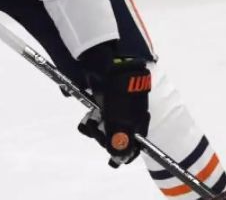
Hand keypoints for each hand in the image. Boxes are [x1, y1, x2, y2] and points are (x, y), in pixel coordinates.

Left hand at [77, 43, 150, 167]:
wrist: (105, 65)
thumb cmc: (116, 93)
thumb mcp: (118, 119)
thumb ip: (120, 140)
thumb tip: (122, 158)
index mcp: (139, 121)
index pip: (136, 144)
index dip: (124, 154)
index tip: (112, 160)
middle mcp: (131, 116)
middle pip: (119, 138)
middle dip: (105, 138)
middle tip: (96, 131)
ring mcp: (119, 109)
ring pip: (106, 129)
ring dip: (95, 129)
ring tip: (88, 122)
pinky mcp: (107, 103)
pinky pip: (99, 118)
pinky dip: (92, 120)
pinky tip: (87, 118)